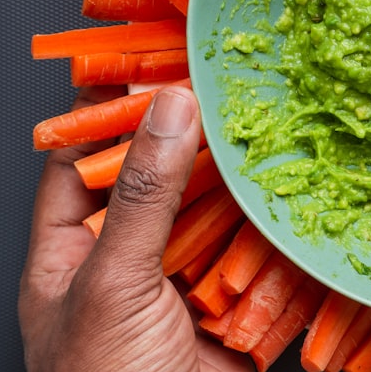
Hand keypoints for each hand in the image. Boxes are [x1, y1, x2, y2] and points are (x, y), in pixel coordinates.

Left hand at [19, 85, 255, 371]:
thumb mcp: (115, 282)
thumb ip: (146, 194)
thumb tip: (169, 107)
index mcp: (72, 252)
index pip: (83, 161)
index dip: (109, 111)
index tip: (145, 63)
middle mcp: (128, 261)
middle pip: (160, 181)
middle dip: (193, 139)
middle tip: (226, 85)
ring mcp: (183, 284)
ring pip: (215, 215)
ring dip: (243, 182)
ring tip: (271, 126)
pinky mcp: (233, 308)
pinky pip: (257, 258)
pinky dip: (278, 231)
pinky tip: (298, 192)